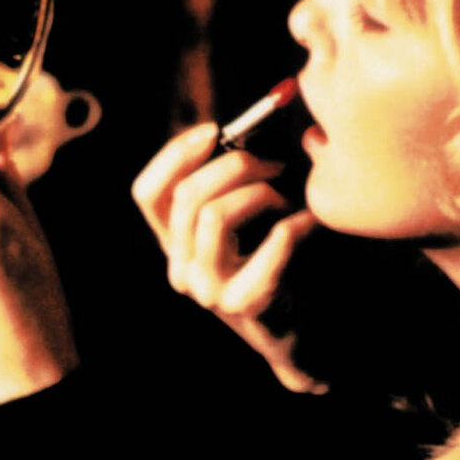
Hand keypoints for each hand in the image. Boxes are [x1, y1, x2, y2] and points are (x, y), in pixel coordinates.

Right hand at [132, 123, 324, 393]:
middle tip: (274, 163)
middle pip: (186, 196)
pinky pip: (267, 245)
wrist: (306, 330)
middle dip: (234, 164)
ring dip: (259, 193)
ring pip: (213, 215)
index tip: (215, 130)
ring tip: (289, 199)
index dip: (175, 155)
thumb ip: (234, 180)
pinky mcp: (242, 304)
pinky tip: (311, 223)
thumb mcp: (246, 219)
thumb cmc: (282, 263)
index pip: (148, 193)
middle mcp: (181, 268)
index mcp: (175, 243)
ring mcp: (206, 290)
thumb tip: (247, 128)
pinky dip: (294, 225)